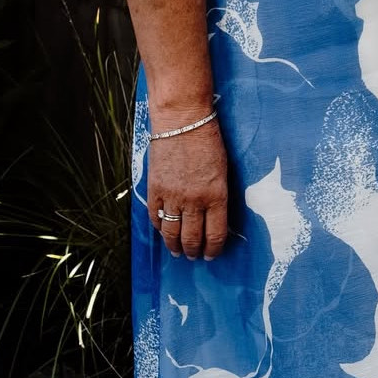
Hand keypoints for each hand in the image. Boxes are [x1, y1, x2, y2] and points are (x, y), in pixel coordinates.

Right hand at [148, 117, 228, 259]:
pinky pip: (154, 218)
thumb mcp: (223, 170)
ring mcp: (172, 197)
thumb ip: (218, 195)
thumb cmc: (209, 141)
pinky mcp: (155, 190)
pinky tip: (163, 231)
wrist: (183, 121)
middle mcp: (194, 201)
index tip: (211, 255)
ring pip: (171, 233)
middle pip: (192, 238)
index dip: (213, 249)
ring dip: (175, 246)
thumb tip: (214, 217)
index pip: (216, 234)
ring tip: (178, 252)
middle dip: (194, 251)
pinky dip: (159, 228)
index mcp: (216, 195)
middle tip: (194, 256)